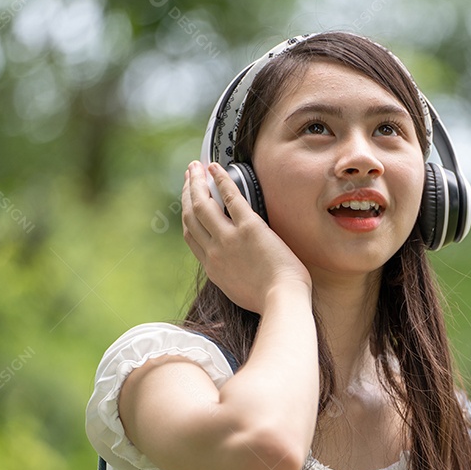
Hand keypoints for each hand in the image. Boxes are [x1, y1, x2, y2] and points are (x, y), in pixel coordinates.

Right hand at [181, 161, 311, 312]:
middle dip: (188, 193)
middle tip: (189, 176)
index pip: (191, 236)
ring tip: (196, 167)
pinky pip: (231, 198)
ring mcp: (229, 239)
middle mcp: (214, 251)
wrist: (282, 302)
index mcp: (213, 268)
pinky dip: (221, 180)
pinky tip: (216, 168)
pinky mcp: (249, 228)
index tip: (188, 202)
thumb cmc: (270, 300)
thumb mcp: (239, 291)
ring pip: (203, 204)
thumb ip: (232, 275)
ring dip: (197, 182)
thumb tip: (236, 267)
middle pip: (191, 216)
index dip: (187, 215)